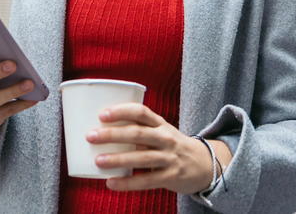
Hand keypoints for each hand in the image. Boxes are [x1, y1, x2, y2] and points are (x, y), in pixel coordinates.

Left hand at [86, 103, 232, 193]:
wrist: (205, 165)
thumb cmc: (172, 145)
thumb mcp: (161, 131)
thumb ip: (138, 129)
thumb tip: (102, 129)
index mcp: (160, 124)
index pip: (141, 112)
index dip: (121, 111)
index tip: (102, 114)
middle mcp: (165, 138)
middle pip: (137, 134)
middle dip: (112, 134)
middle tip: (90, 136)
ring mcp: (169, 158)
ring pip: (141, 158)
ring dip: (118, 159)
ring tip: (98, 161)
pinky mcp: (170, 177)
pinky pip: (146, 181)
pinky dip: (128, 183)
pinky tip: (111, 183)